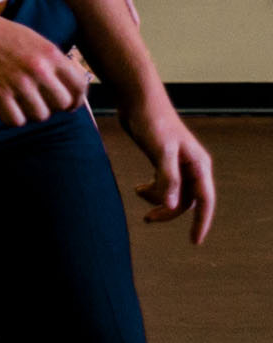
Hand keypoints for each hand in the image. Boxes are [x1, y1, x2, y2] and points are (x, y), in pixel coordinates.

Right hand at [0, 10, 90, 126]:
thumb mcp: (30, 38)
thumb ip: (49, 59)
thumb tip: (64, 82)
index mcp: (50, 53)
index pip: (80, 85)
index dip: (77, 99)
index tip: (68, 104)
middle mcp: (38, 69)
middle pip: (62, 104)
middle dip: (53, 107)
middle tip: (39, 103)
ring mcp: (18, 83)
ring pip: (40, 115)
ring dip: (31, 113)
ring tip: (19, 104)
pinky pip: (16, 120)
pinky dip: (11, 118)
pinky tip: (4, 108)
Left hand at [120, 95, 216, 243]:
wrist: (138, 101)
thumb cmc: (153, 123)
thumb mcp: (160, 152)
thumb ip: (167, 179)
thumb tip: (171, 206)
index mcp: (199, 165)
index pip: (205, 201)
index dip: (201, 222)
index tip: (195, 241)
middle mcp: (193, 167)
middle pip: (187, 201)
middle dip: (169, 212)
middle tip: (147, 218)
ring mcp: (178, 164)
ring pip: (174, 194)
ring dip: (158, 200)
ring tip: (138, 194)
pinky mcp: (163, 161)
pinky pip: (163, 185)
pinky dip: (152, 191)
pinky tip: (137, 189)